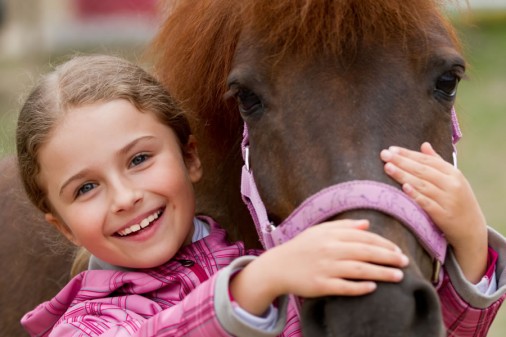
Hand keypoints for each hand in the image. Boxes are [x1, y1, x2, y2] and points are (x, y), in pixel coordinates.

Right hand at [230, 219, 408, 315]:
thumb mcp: (319, 231)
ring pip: (359, 269)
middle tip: (405, 262)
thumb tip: (367, 224)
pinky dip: (359, 287)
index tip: (398, 250)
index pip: (364, 237)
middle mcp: (329, 250)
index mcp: (331, 235)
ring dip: (381, 273)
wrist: (278, 267)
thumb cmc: (301, 248)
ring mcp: (325, 268)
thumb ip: (343, 226)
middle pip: (365, 252)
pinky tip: (373, 288)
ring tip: (398, 276)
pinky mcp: (320, 284)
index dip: (384, 243)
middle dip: (388, 257)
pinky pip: (344, 286)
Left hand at [380, 142, 487, 282]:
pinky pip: (427, 204)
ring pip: (422, 185)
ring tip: (388, 167)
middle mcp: (452, 185)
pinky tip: (404, 188)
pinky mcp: (444, 216)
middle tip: (384, 154)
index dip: (409, 154)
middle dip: (402, 161)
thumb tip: (424, 145)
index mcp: (454, 173)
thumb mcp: (453, 180)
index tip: (392, 149)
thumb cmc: (458, 200)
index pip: (427, 160)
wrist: (471, 229)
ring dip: (403, 175)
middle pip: (422, 171)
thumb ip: (437, 162)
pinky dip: (416, 195)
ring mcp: (448, 200)